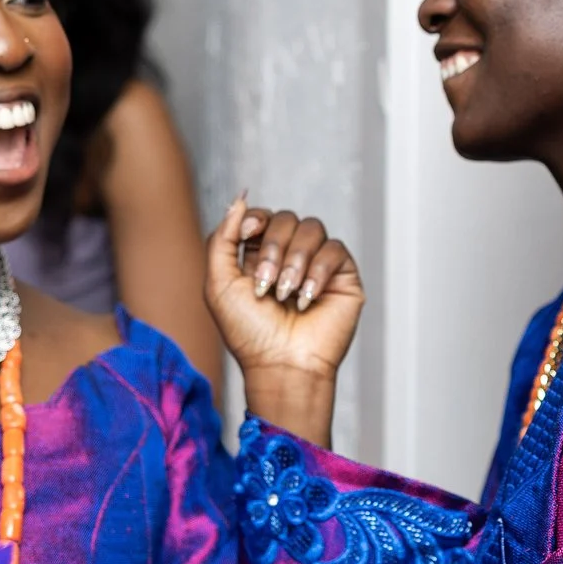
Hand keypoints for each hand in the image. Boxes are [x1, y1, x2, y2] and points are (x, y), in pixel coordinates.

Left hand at [205, 196, 364, 431]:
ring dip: (294, 261)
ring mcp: (318, 265)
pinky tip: (307, 298)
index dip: (255, 219)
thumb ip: (222, 238)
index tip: (245, 236)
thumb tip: (240, 198)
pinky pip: (335, 249)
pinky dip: (318, 271)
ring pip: (312, 228)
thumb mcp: (219, 283)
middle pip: (287, 219)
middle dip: (273, 248)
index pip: (263, 216)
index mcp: (260, 255)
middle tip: (265, 284)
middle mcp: (290, 256)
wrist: (280, 365)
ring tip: (285, 294)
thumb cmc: (248, 333)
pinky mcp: (343, 277)